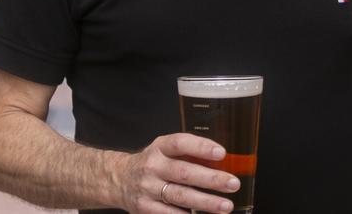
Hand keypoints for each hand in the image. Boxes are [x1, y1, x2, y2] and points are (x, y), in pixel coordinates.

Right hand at [115, 133, 240, 212]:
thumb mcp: (165, 151)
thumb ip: (188, 154)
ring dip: (206, 202)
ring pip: (180, 196)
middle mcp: (153, 166)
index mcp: (160, 148)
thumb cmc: (152, 164)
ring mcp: (148, 188)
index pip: (180, 143)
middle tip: (233, 183)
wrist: (118, 179)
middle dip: (211, 179)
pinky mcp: (145, 208)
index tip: (221, 153)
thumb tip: (222, 162)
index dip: (201, 147)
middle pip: (184, 173)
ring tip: (226, 205)